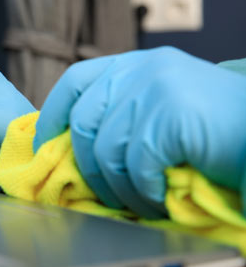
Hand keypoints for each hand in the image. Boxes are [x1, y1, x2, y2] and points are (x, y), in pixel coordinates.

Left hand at [34, 47, 245, 217]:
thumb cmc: (220, 127)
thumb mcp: (164, 106)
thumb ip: (125, 111)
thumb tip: (76, 144)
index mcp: (136, 64)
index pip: (75, 81)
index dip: (53, 116)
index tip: (45, 146)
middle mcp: (142, 70)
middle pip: (83, 122)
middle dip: (86, 167)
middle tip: (102, 193)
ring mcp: (156, 90)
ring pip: (106, 151)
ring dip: (118, 188)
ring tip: (137, 203)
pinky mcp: (170, 118)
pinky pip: (135, 167)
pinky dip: (142, 192)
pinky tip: (157, 199)